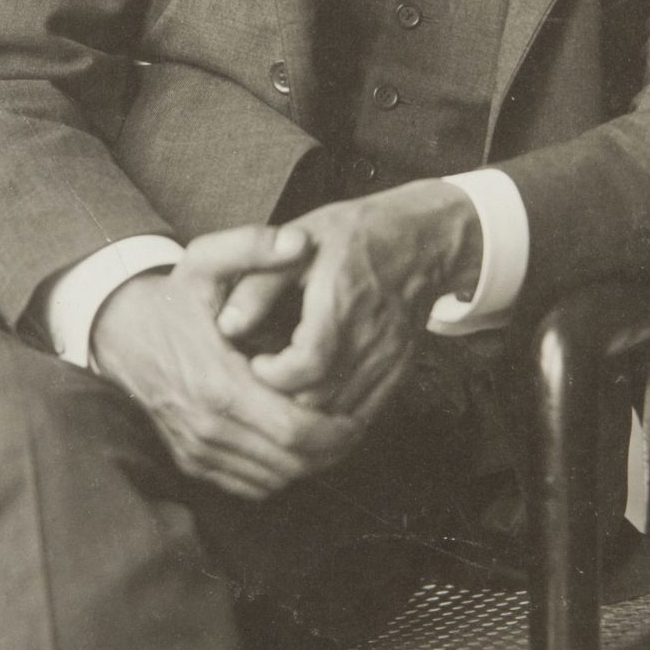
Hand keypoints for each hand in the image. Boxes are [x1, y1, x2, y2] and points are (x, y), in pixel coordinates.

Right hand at [90, 224, 358, 499]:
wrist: (118, 331)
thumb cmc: (172, 295)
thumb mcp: (207, 259)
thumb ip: (255, 245)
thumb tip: (301, 242)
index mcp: (220, 384)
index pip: (295, 429)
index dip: (337, 428)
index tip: (360, 408)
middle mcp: (208, 427)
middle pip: (291, 462)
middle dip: (332, 447)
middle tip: (357, 424)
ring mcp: (198, 450)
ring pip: (273, 479)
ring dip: (310, 462)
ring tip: (334, 432)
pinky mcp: (192, 461)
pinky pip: (249, 485)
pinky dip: (280, 472)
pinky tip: (296, 444)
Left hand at [239, 182, 481, 417]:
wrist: (424, 239)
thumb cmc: (357, 234)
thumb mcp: (301, 240)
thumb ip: (261, 284)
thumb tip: (226, 324)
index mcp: (341, 299)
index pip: (307, 364)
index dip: (273, 375)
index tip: (256, 362)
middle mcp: (371, 335)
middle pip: (321, 398)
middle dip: (282, 399)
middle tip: (263, 381)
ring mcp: (391, 357)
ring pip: (342, 414)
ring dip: (307, 412)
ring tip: (285, 390)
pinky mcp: (401, 370)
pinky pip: (366, 413)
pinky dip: (336, 415)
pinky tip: (317, 397)